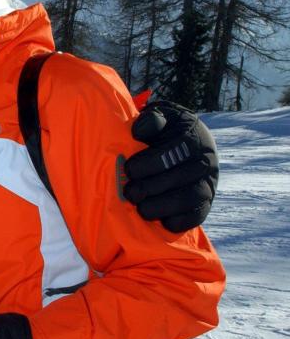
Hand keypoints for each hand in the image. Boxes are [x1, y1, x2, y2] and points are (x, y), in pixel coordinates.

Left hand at [124, 101, 218, 232]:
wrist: (184, 139)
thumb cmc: (165, 128)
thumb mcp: (160, 116)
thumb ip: (151, 120)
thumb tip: (138, 130)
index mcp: (192, 138)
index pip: (173, 153)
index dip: (148, 164)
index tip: (129, 170)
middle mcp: (205, 161)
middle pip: (180, 179)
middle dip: (150, 188)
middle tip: (130, 193)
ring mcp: (208, 182)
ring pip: (190, 199)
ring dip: (162, 207)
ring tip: (141, 209)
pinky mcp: (206, 202)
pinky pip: (198, 216)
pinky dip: (180, 221)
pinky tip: (161, 221)